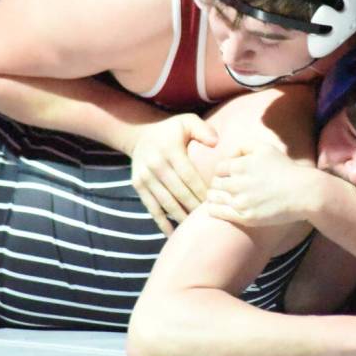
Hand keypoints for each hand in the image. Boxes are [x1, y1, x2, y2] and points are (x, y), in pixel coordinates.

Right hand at [130, 114, 217, 234]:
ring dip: (182, 218)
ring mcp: (145, 177)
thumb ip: (203, 129)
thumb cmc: (171, 131)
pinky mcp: (139, 186)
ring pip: (167, 204)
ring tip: (197, 229)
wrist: (140, 135)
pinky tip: (173, 234)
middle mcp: (155, 165)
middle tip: (212, 219)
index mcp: (170, 151)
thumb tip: (215, 143)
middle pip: (180, 193)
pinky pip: (152, 208)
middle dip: (195, 208)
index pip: (190, 176)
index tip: (216, 202)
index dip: (203, 191)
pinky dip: (162, 223)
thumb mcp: (187, 121)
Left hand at [205, 144, 322, 226]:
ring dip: (215, 196)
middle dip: (220, 184)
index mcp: (239, 165)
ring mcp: (240, 201)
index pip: (219, 168)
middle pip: (215, 183)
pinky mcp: (245, 217)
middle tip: (227, 188)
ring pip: (213, 198)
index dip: (224, 172)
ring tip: (222, 198)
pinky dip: (214, 209)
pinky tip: (218, 208)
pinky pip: (218, 212)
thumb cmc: (285, 169)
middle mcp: (237, 183)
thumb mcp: (265, 148)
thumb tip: (228, 155)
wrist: (302, 192)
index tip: (230, 176)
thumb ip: (243, 147)